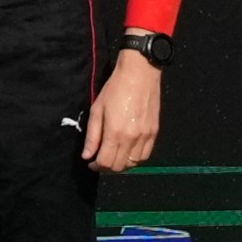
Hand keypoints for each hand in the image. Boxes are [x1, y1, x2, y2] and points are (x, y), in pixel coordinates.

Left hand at [83, 49, 160, 172]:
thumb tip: (87, 156)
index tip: (91, 162)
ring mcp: (145, 137)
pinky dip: (135, 158)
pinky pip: (145, 155)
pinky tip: (127, 151)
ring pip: (133, 164)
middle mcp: (132, 139)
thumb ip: (92, 136)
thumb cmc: (114, 89)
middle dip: (107, 167)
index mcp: (115, 133)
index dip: (96, 166)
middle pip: (119, 167)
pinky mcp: (154, 132)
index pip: (105, 163)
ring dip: (122, 164)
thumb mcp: (97, 110)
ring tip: (114, 156)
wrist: (140, 74)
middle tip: (100, 160)